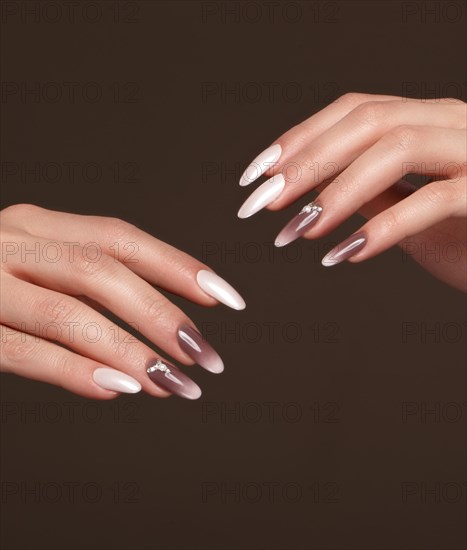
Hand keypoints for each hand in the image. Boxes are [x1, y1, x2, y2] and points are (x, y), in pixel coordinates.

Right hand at [0, 204, 245, 398]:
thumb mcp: (35, 263)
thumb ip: (88, 284)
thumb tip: (163, 328)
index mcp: (37, 223)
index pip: (122, 238)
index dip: (178, 266)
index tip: (225, 298)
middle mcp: (10, 240)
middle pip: (101, 272)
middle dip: (161, 314)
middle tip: (206, 355)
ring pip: (68, 311)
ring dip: (129, 351)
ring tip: (175, 384)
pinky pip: (21, 349)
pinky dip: (74, 371)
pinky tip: (118, 390)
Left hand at [237, 93, 465, 290]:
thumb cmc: (466, 236)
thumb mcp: (405, 209)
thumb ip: (368, 191)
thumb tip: (310, 187)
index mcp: (430, 121)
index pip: (356, 109)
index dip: (300, 137)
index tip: (257, 174)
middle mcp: (455, 123)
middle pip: (371, 120)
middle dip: (308, 161)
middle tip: (263, 203)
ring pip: (399, 147)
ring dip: (337, 192)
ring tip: (297, 231)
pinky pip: (436, 201)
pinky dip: (384, 229)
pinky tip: (345, 256)